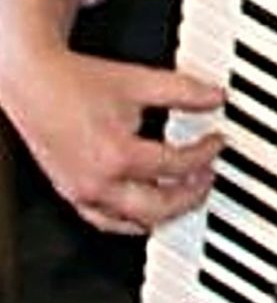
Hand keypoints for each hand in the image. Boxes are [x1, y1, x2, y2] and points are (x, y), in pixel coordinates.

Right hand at [3, 48, 224, 234]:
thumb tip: (217, 97)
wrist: (33, 82)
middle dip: (192, 194)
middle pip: (160, 206)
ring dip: (167, 213)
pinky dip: (133, 221)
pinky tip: (150, 212)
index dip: (206, 153)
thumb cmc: (77, 82)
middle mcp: (98, 182)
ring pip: (134, 222)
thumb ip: (184, 91)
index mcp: (118, 155)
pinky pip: (107, 222)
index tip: (216, 142)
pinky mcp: (71, 194)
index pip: (178, 166)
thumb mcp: (140, 81)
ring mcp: (81, 193)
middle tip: (209, 176)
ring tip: (187, 194)